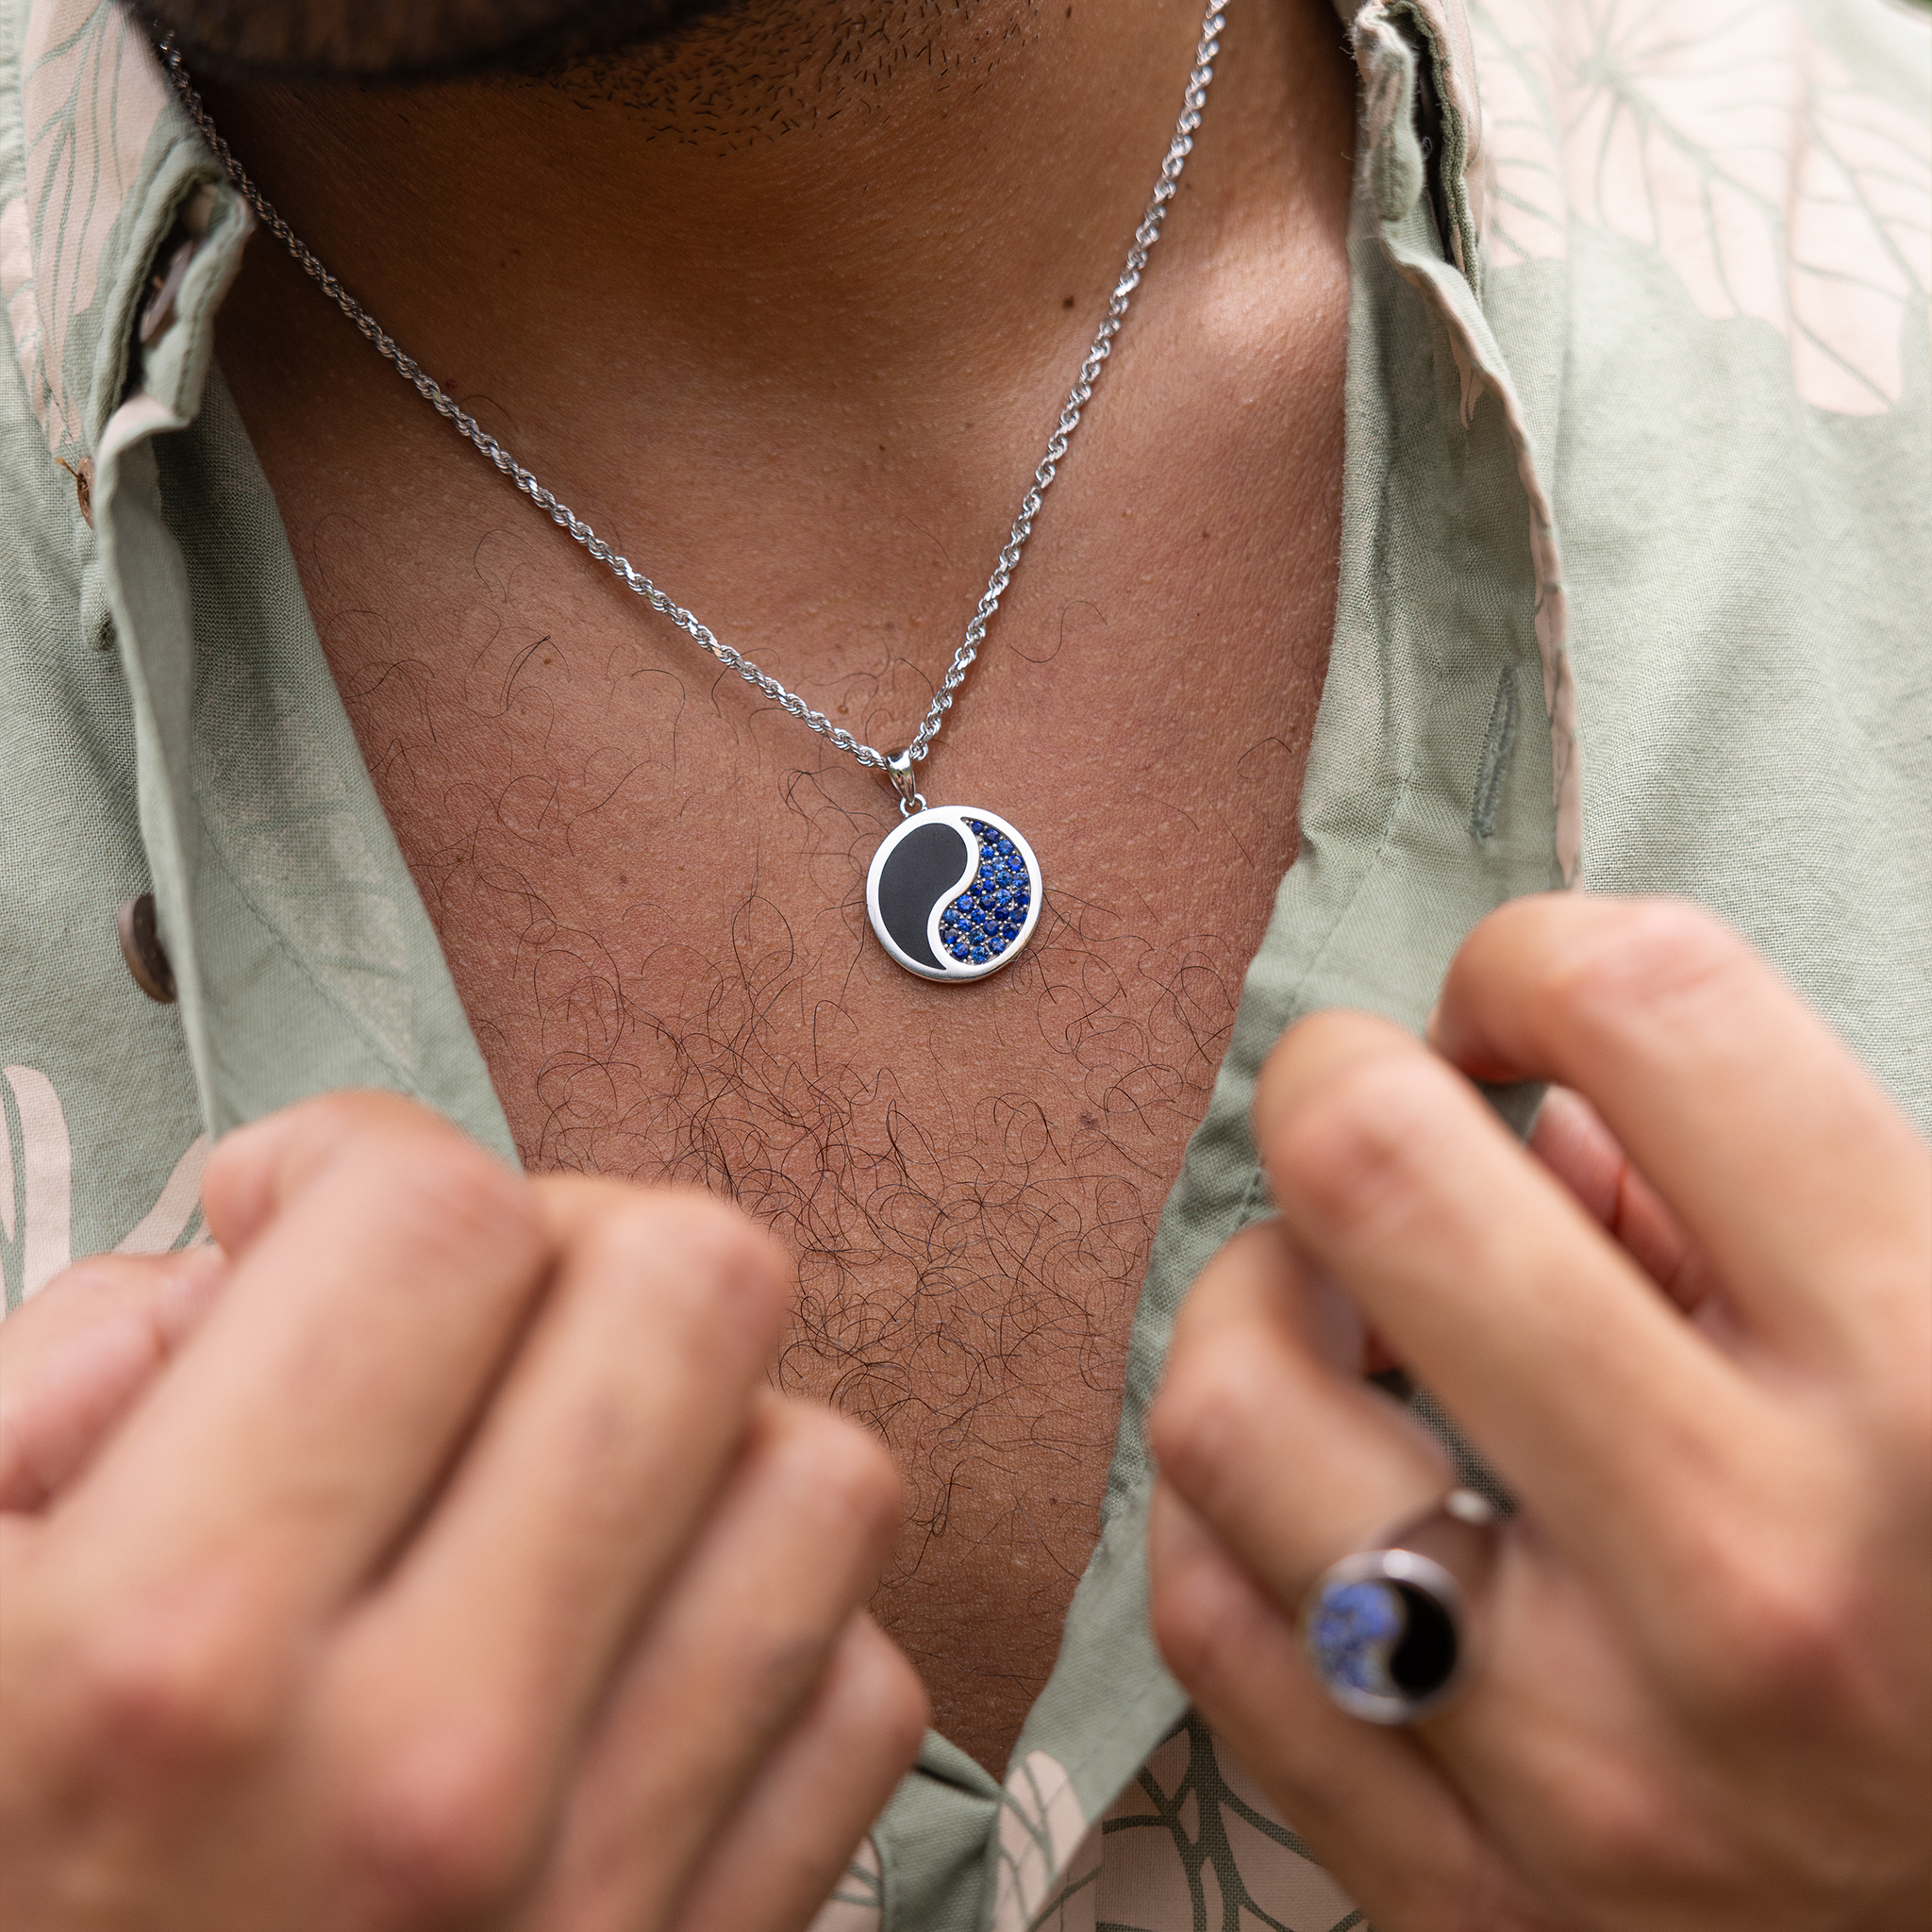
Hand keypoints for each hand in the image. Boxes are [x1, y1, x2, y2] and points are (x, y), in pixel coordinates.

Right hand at [0, 1093, 926, 1931]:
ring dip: (698, 1441)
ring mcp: (601, 1894)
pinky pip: (857, 1691)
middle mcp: (430, 1763)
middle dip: (572, 1253)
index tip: (294, 1238)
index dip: (355, 1167)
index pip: (434, 1215)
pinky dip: (767, 1637)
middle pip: (695, 1283)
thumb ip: (42, 1395)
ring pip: (821, 1470)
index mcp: (170, 1648)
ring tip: (555, 1497)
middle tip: (461, 1336)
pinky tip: (622, 1669)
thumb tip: (240, 1267)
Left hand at [1147, 896, 1931, 1931]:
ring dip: (1251, 1303)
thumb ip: (1766, 1201)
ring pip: (1228, 1406)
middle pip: (1371, 1173)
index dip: (1539, 957)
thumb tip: (1523, 1112)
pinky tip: (1315, 1483)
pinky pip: (1216, 1625)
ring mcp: (1582, 1765)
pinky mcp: (1466, 1903)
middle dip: (1343, 1086)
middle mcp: (1744, 1574)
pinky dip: (1229, 1508)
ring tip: (1332, 1313)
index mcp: (1928, 1386)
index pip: (1649, 1007)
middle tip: (1378, 1124)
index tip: (1518, 1023)